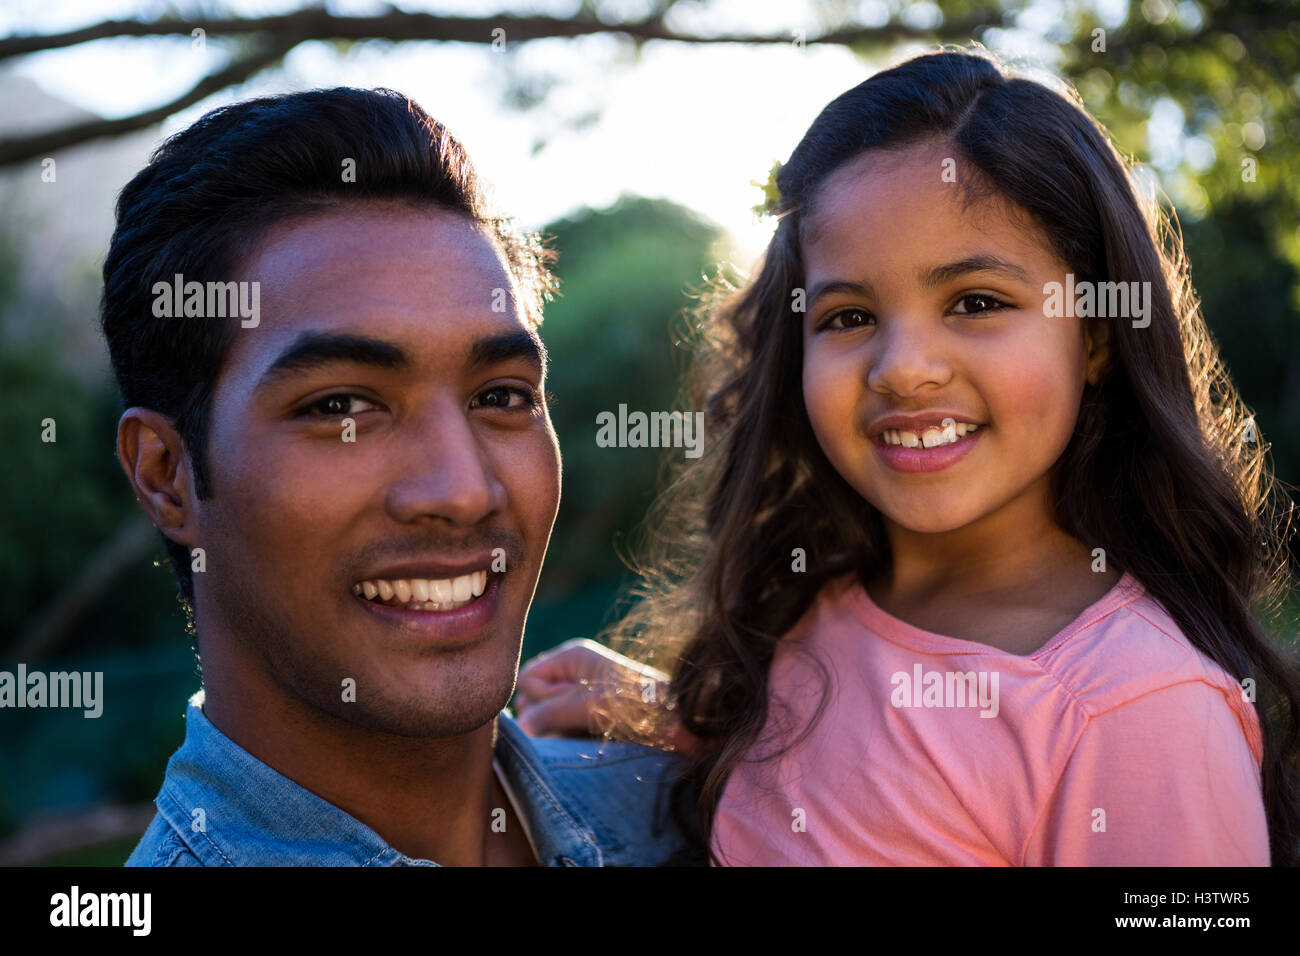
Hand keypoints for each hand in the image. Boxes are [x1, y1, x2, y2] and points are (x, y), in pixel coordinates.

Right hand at [513, 638, 669, 737]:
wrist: (674, 720)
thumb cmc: (632, 705)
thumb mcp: (585, 706)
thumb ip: (547, 714)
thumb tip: (518, 729)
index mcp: (571, 656)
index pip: (527, 678)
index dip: (539, 697)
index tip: (565, 705)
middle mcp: (573, 672)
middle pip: (533, 699)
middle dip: (548, 715)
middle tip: (579, 718)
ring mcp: (581, 693)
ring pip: (548, 716)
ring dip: (560, 728)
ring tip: (587, 730)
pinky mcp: (589, 714)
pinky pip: (564, 727)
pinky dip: (571, 735)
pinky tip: (589, 738)